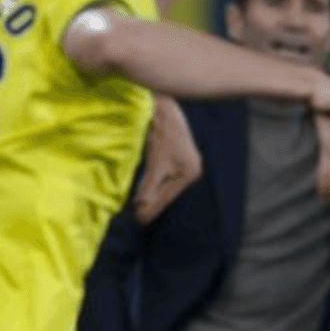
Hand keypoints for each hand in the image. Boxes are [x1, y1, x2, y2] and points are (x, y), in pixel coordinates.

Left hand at [133, 96, 201, 224]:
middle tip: (137, 217)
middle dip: (153, 203)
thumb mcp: (155, 164)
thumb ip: (149, 186)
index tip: (140, 221)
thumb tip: (142, 206)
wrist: (162, 109)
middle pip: (168, 192)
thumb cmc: (160, 135)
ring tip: (139, 208)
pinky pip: (165, 176)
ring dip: (153, 194)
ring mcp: (186, 163)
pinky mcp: (177, 156)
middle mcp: (192, 169)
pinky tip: (145, 190)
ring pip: (166, 185)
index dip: (153, 209)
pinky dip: (155, 184)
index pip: (168, 197)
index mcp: (190, 173)